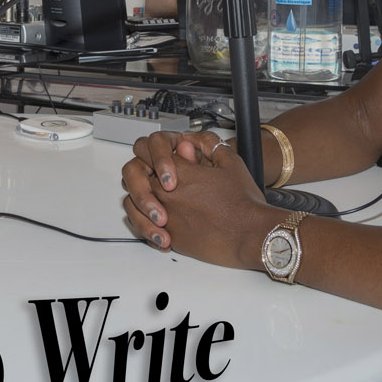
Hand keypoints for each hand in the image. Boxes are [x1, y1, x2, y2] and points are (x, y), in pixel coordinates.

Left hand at [122, 131, 272, 266]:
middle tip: (151, 177)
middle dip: (140, 173)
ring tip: (151, 201)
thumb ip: (206, 146)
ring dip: (138, 199)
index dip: (150, 151)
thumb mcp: (230, 162)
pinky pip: (144, 229)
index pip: (146, 151)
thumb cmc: (243, 203)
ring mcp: (166, 217)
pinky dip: (147, 224)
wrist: (250, 234)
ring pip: (131, 204)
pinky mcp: (171, 237)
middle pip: (134, 175)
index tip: (156, 156)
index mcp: (178, 172)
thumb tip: (188, 144)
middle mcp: (166, 194)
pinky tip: (159, 224)